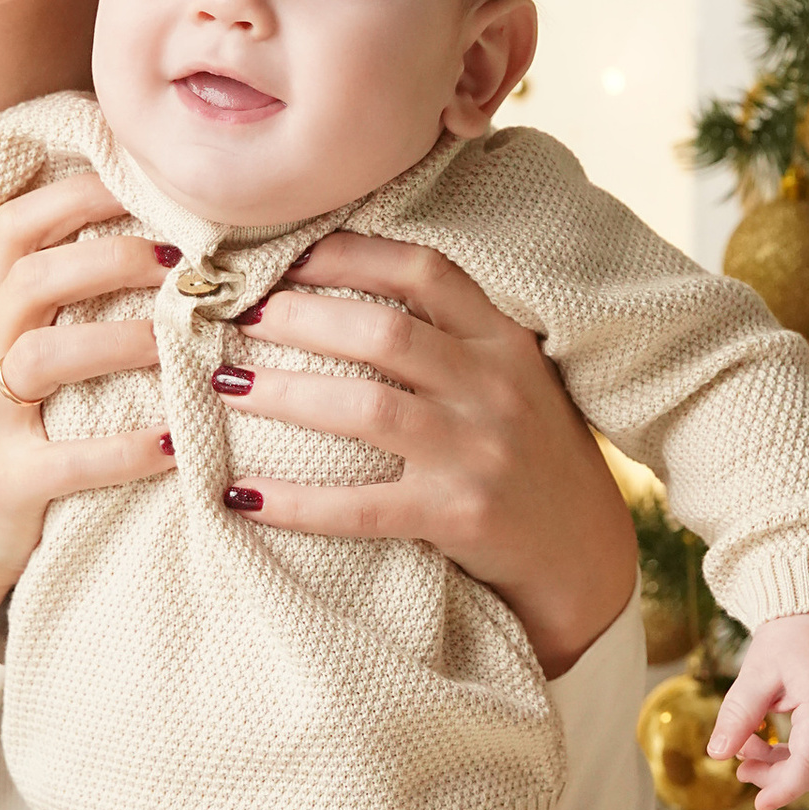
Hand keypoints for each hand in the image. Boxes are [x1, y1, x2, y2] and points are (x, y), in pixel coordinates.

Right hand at [0, 168, 173, 640]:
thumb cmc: (6, 433)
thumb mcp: (22, 357)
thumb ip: (69, 302)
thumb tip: (170, 244)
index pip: (19, 226)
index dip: (81, 196)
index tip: (152, 184)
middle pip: (32, 277)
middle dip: (112, 259)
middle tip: (185, 264)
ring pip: (42, 357)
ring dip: (120, 342)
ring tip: (182, 343)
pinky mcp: (5, 483)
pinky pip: (65, 460)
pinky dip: (125, 451)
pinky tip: (176, 441)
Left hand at [211, 232, 636, 676]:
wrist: (583, 556)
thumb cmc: (530, 458)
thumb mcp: (512, 382)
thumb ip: (453, 340)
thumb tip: (346, 298)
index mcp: (503, 343)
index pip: (423, 272)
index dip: (349, 253)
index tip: (286, 253)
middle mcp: (494, 388)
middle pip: (382, 331)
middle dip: (299, 316)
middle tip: (236, 315)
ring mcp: (478, 453)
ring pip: (365, 407)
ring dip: (285, 393)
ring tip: (225, 385)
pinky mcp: (459, 517)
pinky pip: (361, 506)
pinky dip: (296, 502)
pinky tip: (240, 496)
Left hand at [711, 613, 808, 809]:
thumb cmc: (793, 633)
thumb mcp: (757, 673)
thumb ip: (738, 715)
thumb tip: (717, 754)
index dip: (784, 787)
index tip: (760, 804)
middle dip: (780, 777)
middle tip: (742, 769)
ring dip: (789, 765)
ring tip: (750, 753)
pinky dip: (802, 752)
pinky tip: (773, 741)